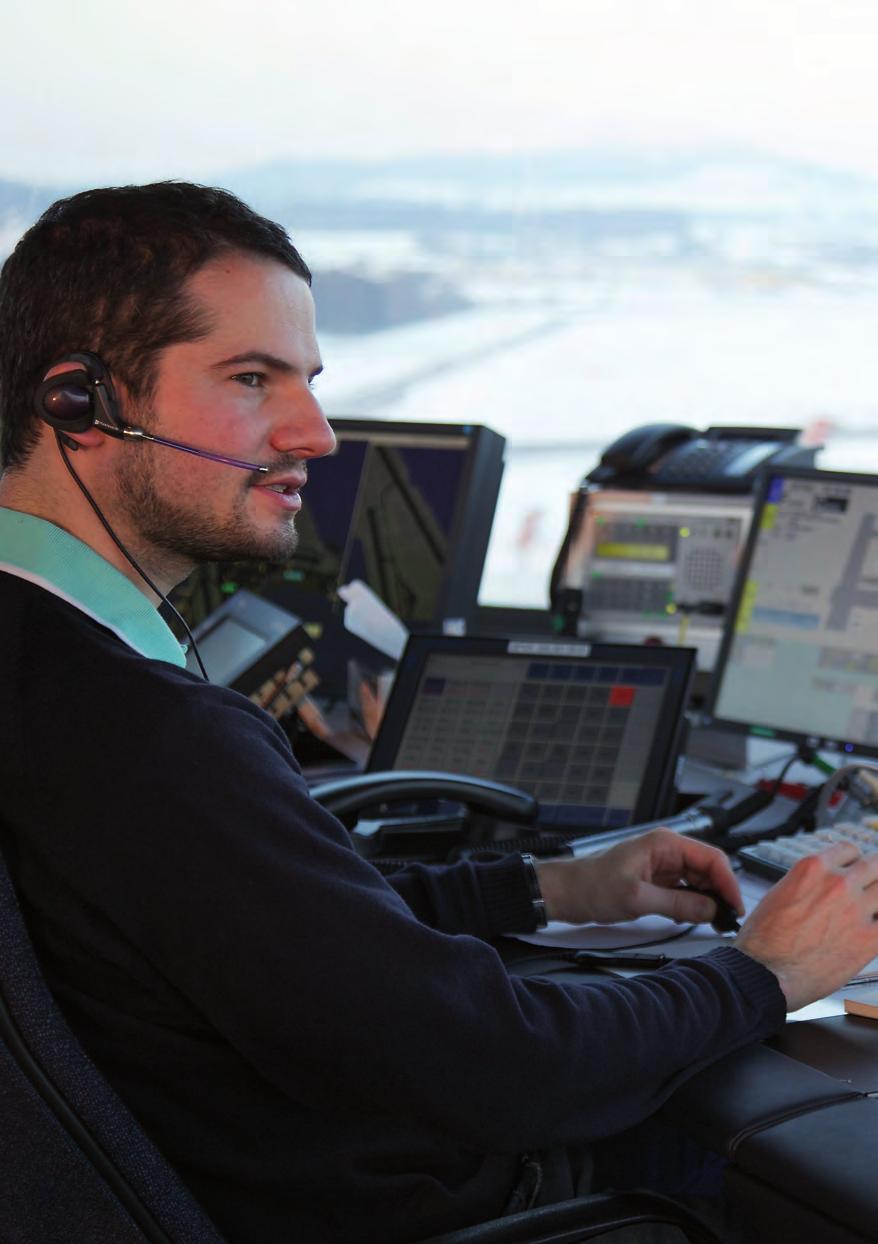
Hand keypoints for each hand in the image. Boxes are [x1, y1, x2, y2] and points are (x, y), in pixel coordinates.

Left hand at [534, 829, 742, 926]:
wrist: (565, 892)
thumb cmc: (591, 886)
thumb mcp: (637, 899)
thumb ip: (677, 904)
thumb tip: (710, 910)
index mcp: (664, 844)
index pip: (711, 857)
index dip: (728, 882)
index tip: (734, 906)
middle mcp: (666, 850)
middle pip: (708, 868)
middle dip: (720, 893)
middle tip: (727, 919)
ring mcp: (661, 865)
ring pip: (698, 880)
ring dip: (707, 900)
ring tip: (713, 922)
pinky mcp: (656, 880)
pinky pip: (684, 889)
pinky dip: (692, 904)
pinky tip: (691, 918)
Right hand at [735, 842, 877, 1011]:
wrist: (766, 972)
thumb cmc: (764, 940)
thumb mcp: (779, 893)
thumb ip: (808, 885)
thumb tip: (820, 888)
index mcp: (813, 868)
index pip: (849, 850)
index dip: (852, 861)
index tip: (854, 869)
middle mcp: (838, 883)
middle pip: (875, 865)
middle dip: (873, 875)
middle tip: (870, 885)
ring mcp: (857, 910)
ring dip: (877, 899)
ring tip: (871, 908)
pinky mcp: (869, 939)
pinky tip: (871, 930)